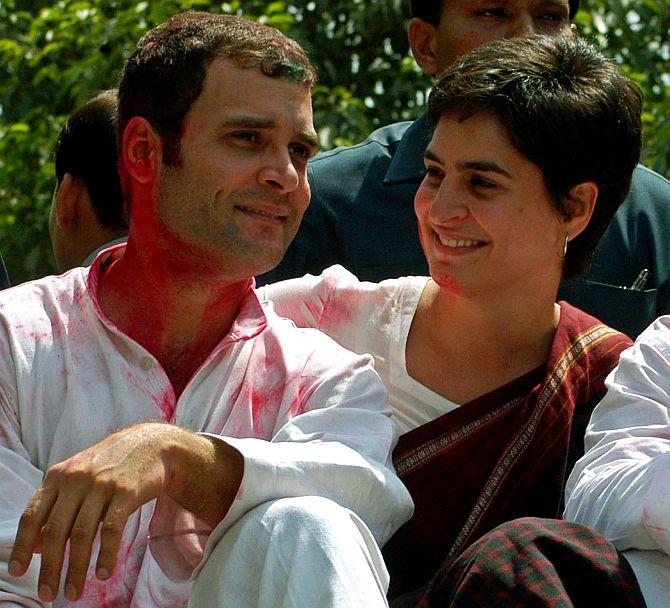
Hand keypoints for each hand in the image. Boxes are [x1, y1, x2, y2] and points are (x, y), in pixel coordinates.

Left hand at [7, 422, 238, 602]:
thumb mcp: (79, 478)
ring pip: (82, 534)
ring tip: (73, 593)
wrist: (153, 444)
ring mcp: (102, 484)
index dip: (22, 546)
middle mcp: (76, 479)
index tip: (17, 572)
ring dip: (76, 569)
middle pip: (56, 530)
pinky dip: (106, 555)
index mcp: (59, 476)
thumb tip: (35, 547)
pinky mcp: (127, 491)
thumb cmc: (112, 465)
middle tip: (47, 595)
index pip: (32, 516)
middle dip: (50, 568)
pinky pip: (111, 529)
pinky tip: (103, 574)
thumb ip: (56, 507)